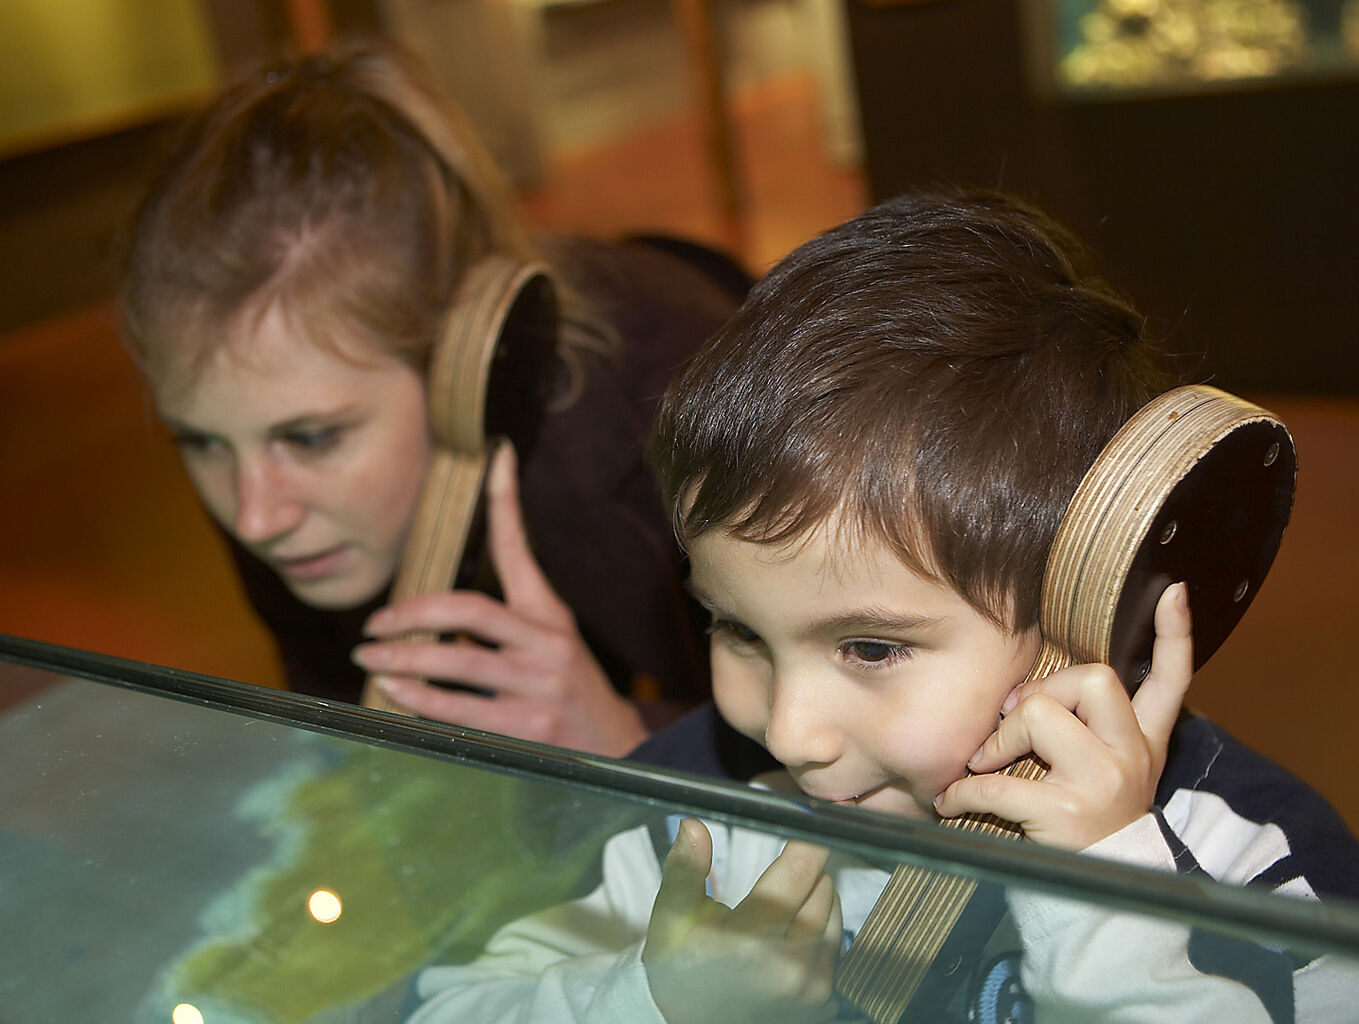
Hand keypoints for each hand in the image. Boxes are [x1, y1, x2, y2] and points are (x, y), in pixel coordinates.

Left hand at [352, 442, 647, 756]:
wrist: (614, 746)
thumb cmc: (564, 687)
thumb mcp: (548, 639)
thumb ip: (505, 616)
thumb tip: (438, 609)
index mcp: (548, 613)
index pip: (520, 548)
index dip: (507, 500)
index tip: (497, 455)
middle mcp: (547, 642)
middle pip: (469, 610)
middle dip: (412, 612)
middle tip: (374, 621)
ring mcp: (538, 684)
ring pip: (458, 660)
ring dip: (403, 657)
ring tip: (368, 656)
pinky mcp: (528, 726)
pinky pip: (461, 708)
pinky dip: (419, 699)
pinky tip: (393, 691)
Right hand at [642, 818, 841, 1023]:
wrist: (688, 1022)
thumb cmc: (679, 968)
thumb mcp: (671, 918)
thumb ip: (685, 870)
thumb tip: (693, 827)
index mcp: (750, 942)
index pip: (799, 872)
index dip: (805, 842)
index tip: (801, 823)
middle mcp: (789, 969)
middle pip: (822, 889)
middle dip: (803, 872)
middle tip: (773, 878)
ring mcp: (810, 990)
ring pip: (835, 913)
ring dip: (816, 899)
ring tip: (779, 906)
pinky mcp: (823, 1002)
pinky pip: (837, 946)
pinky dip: (821, 930)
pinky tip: (790, 933)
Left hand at [933, 582, 1193, 849]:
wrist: (1102, 900)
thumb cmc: (1088, 823)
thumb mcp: (1109, 773)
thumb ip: (1087, 728)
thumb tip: (1021, 691)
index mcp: (1144, 742)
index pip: (1172, 680)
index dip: (1175, 635)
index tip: (1172, 591)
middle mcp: (1132, 756)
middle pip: (1093, 679)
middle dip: (1044, 692)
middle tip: (1017, 724)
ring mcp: (1103, 784)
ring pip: (1042, 715)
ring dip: (1001, 737)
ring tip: (985, 763)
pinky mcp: (1067, 814)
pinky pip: (998, 782)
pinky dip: (964, 791)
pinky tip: (952, 802)